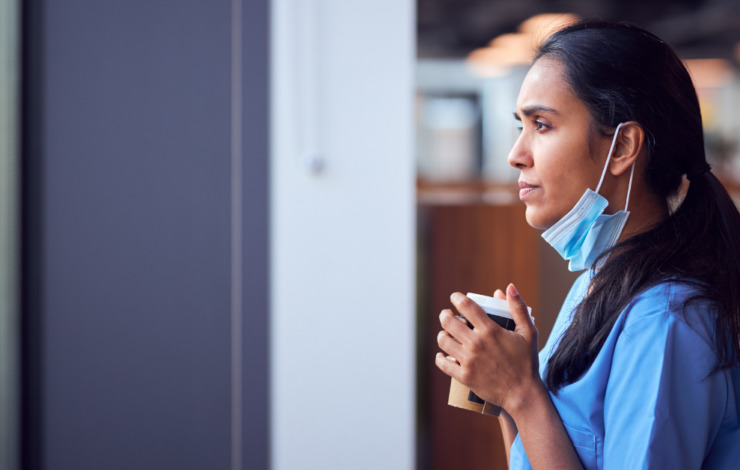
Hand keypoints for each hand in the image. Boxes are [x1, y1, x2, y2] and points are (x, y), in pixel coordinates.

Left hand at [435, 284, 540, 413]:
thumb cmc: (527, 362)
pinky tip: (442, 354)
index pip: (466, 306)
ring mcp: (468, 361)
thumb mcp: (528, 332)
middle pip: (449, 322)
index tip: (455, 297)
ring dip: (443, 334)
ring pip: (443, 341)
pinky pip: (443, 364)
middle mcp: (476, 344)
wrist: (523, 393)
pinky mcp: (464, 376)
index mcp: (490, 331)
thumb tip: (508, 287)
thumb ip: (518, 307)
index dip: (457, 298)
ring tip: (446, 333)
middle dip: (445, 315)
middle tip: (447, 314)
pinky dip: (440, 357)